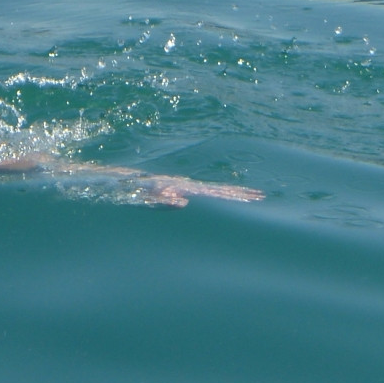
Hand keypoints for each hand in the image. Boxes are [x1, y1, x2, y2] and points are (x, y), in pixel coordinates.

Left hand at [133, 175, 264, 207]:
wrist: (123, 180)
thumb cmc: (133, 192)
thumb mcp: (144, 199)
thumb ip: (161, 201)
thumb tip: (183, 201)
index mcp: (183, 187)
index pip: (215, 192)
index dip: (233, 194)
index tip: (254, 196)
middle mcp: (186, 185)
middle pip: (217, 189)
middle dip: (238, 192)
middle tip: (260, 196)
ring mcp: (183, 186)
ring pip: (211, 189)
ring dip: (229, 192)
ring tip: (247, 195)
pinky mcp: (178, 188)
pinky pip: (202, 192)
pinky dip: (216, 193)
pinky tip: (221, 195)